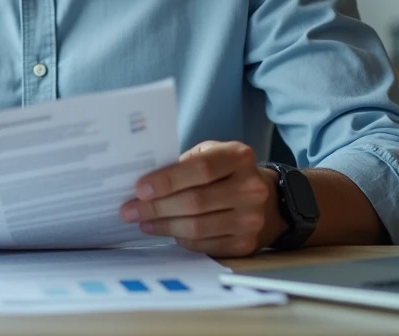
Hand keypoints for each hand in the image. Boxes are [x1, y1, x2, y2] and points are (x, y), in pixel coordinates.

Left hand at [120, 141, 284, 256]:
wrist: (269, 200)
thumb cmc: (227, 173)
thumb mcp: (212, 154)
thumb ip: (184, 162)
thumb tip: (143, 181)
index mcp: (239, 157)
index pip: (200, 169)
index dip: (167, 180)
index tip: (139, 189)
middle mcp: (250, 188)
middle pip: (194, 202)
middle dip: (155, 207)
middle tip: (129, 210)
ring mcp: (250, 219)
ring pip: (196, 227)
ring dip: (163, 226)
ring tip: (142, 221)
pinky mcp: (245, 244)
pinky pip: (203, 244)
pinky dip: (179, 238)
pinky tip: (164, 230)